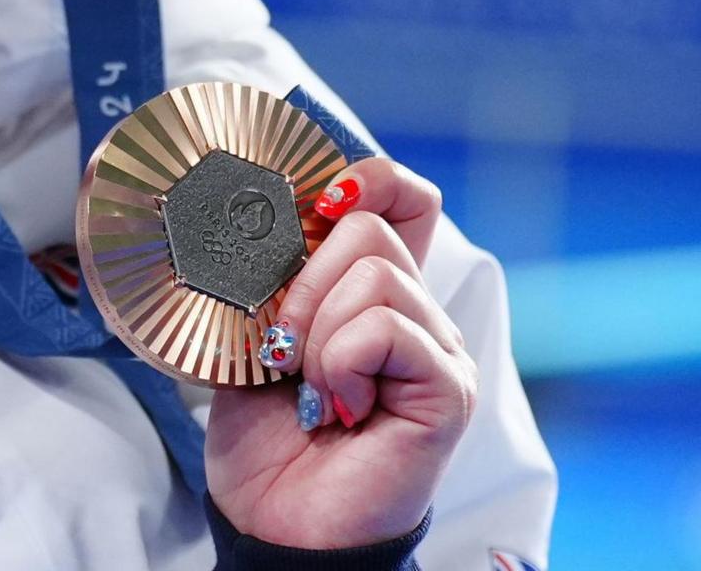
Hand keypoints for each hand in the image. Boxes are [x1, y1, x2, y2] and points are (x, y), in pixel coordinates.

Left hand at [204, 158, 475, 547]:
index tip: (312, 209)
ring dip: (315, 331)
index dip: (361, 180)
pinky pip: (386, 329)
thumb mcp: (252, 335)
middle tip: (283, 348)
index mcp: (376, 293)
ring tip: (310, 387)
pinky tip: (336, 406)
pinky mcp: (448, 391)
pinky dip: (340, 360)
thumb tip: (260, 211)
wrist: (272, 520)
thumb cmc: (264, 436)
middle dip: (300, 281)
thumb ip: (272, 277)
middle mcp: (419, 314)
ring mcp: (440, 352)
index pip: (402, 197)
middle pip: (369, 226)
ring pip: (374, 273)